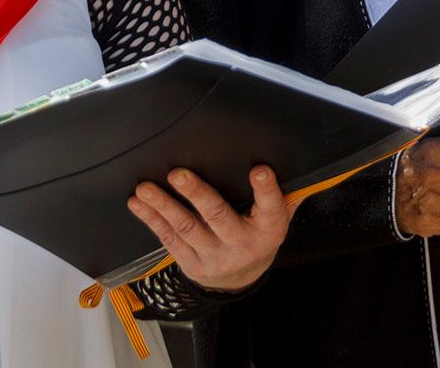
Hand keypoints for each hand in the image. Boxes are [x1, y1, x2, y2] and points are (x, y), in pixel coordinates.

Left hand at [127, 165, 294, 291]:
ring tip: (146, 188)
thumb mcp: (278, 217)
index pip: (272, 208)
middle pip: (218, 216)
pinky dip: (151, 219)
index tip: (259, 170)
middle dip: (196, 194)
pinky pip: (169, 239)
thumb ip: (284, 192)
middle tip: (178, 174)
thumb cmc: (259, 234)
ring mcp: (213, 255)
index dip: (266, 189)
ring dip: (163, 206)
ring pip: (186, 228)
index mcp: (269, 229)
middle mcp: (240, 243)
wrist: (241, 279)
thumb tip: (301, 161)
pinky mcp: (190, 262)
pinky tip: (138, 203)